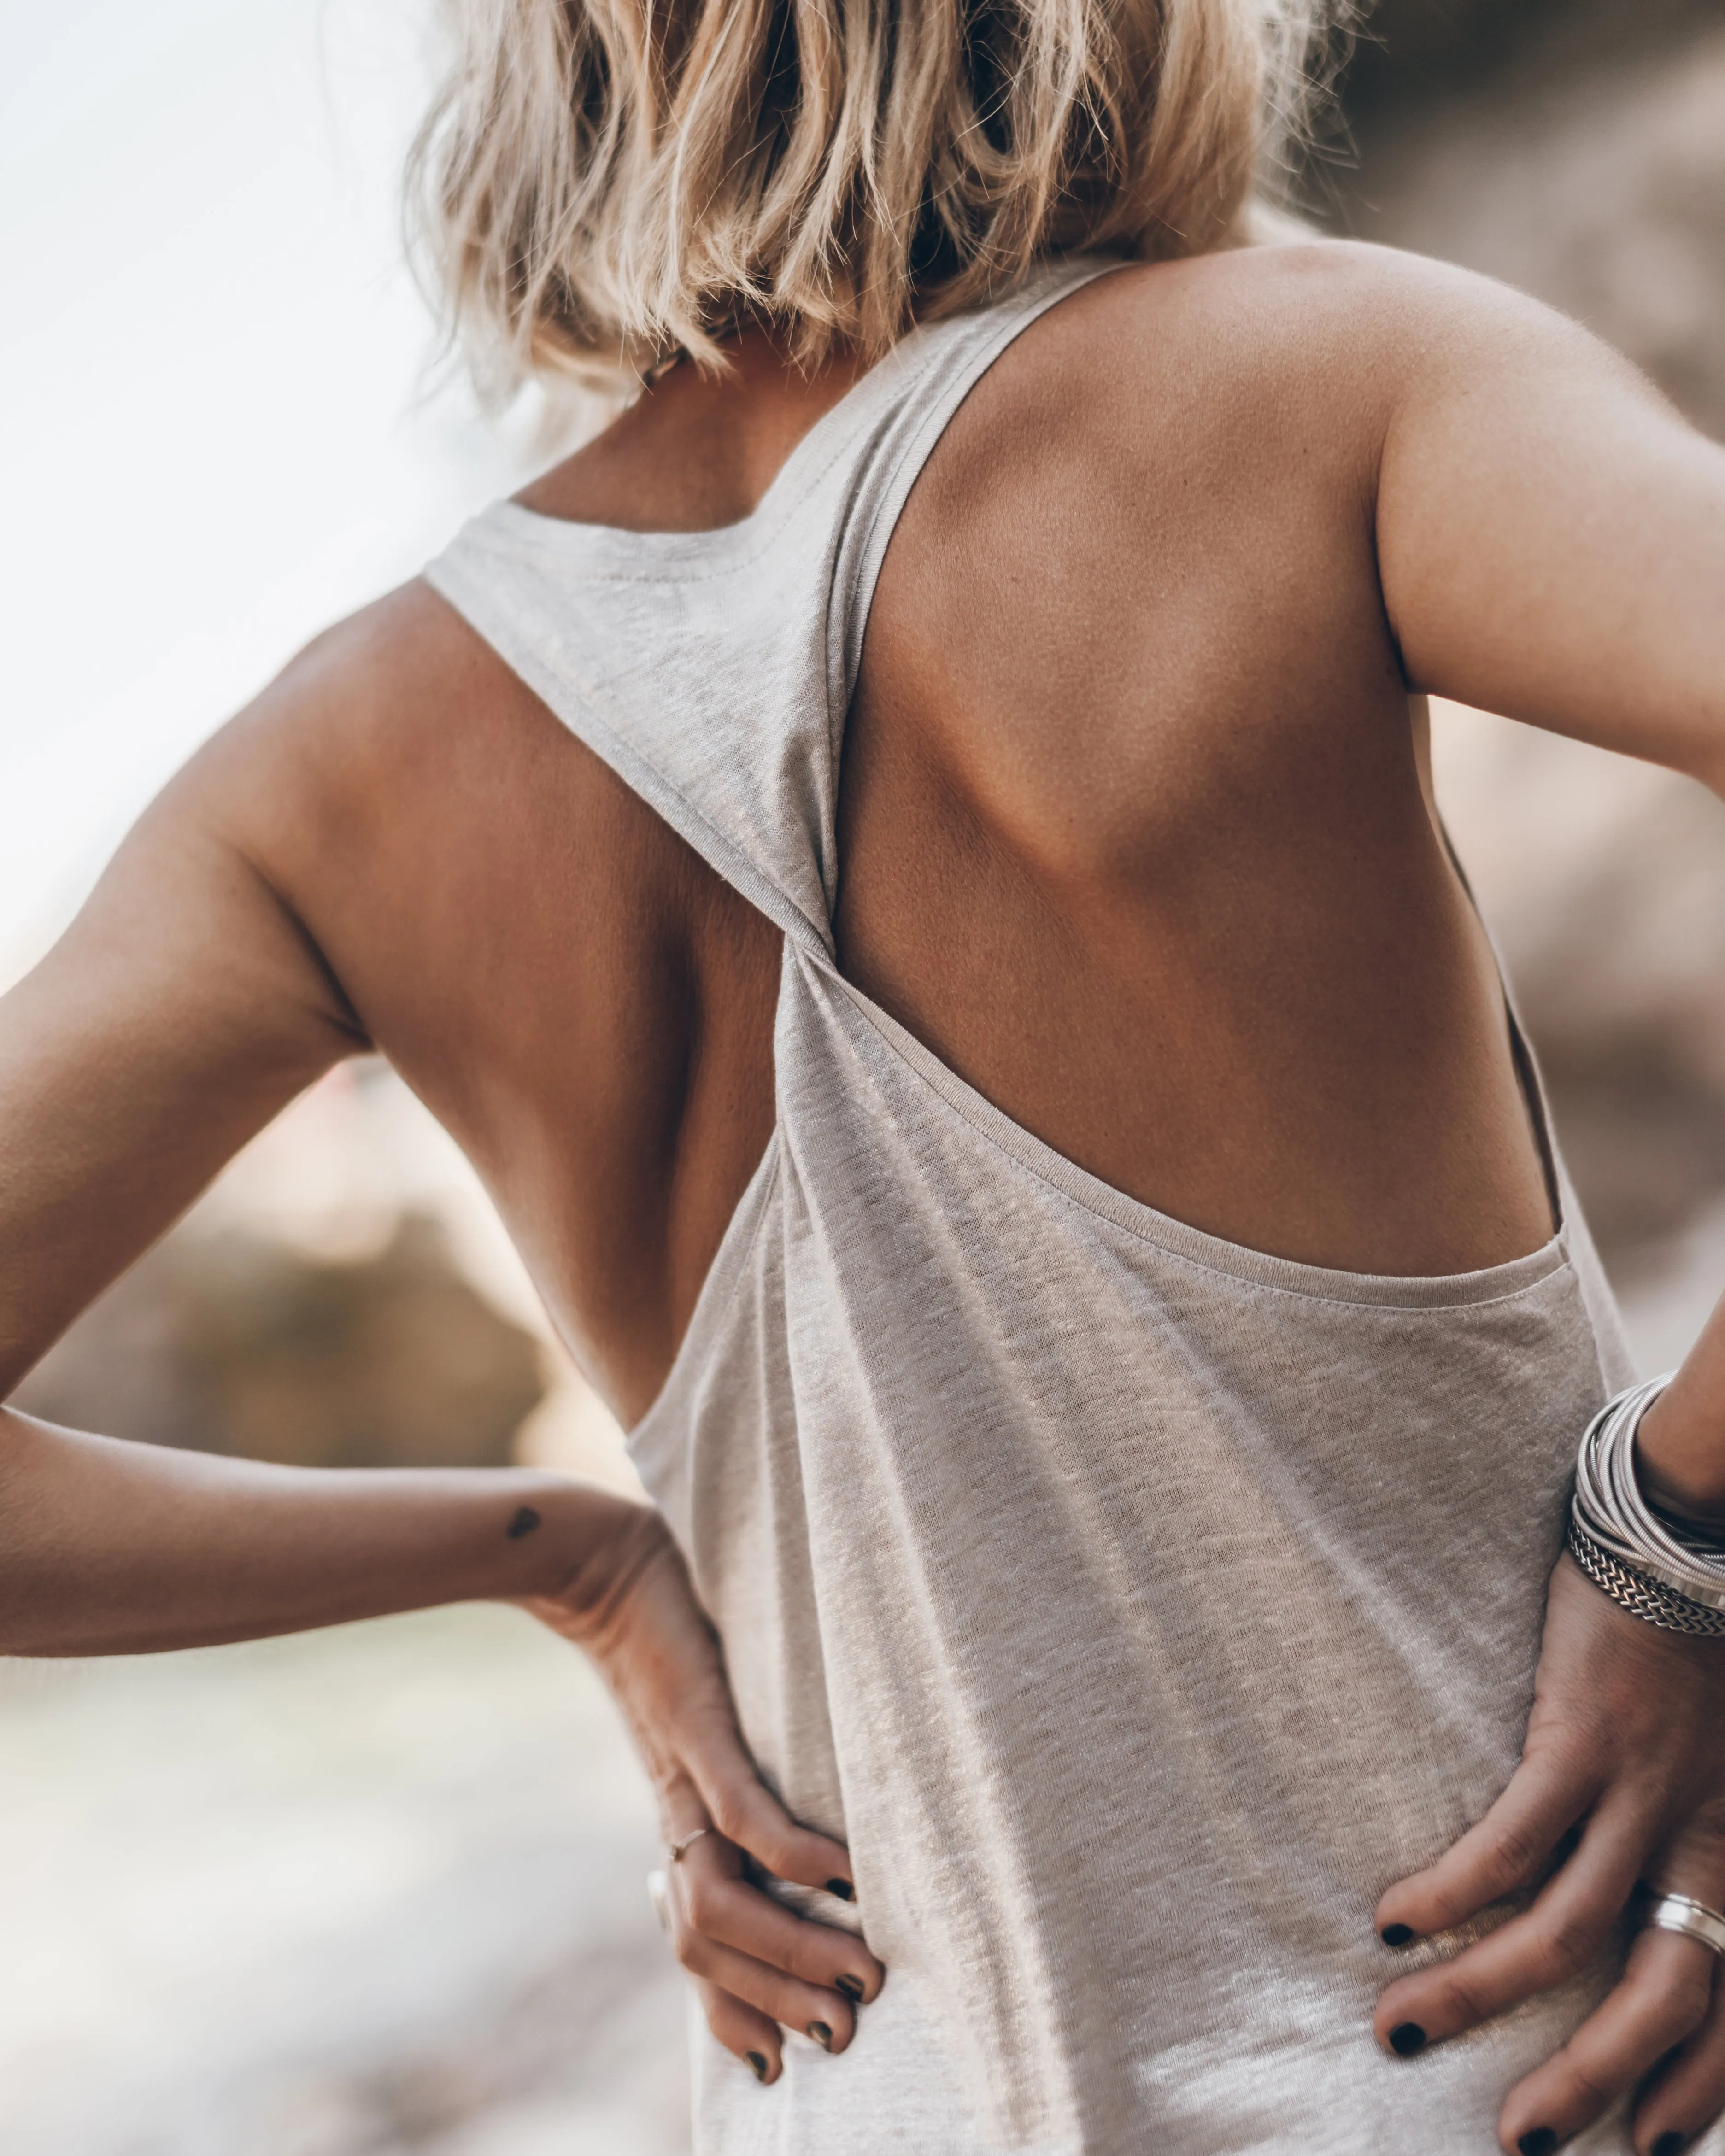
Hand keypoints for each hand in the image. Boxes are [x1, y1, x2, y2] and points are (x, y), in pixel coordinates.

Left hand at [519, 1500, 884, 2081]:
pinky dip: (790, 1849)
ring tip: (860, 1967)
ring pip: (722, 1899)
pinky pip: (739, 1808)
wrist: (603, 1566)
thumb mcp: (711, 1726)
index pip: (696, 1950)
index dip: (736, 2012)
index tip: (786, 2063)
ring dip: (789, 1947)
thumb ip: (744, 1780)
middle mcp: (676, 1818)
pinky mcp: (697, 1721)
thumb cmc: (672, 1642)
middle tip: (849, 2028)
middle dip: (780, 1998)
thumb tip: (806, 1834)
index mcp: (679, 1829)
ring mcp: (684, 1774)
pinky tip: (841, 1872)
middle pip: (710, 1945)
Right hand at [1373, 1553, 1724, 2153]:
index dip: (1697, 2087)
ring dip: (1482, 1996)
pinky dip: (1454, 1891)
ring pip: (1570, 1932)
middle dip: (1589, 2081)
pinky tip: (1398, 1921)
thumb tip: (1650, 1911)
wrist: (1695, 1533)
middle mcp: (1706, 1834)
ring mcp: (1646, 1789)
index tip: (1649, 2147)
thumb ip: (1696, 1833)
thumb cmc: (1704, 1641)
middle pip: (1662, 1992)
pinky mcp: (1581, 1735)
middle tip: (1518, 2139)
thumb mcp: (1722, 1757)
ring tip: (1404, 2031)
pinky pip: (1514, 1840)